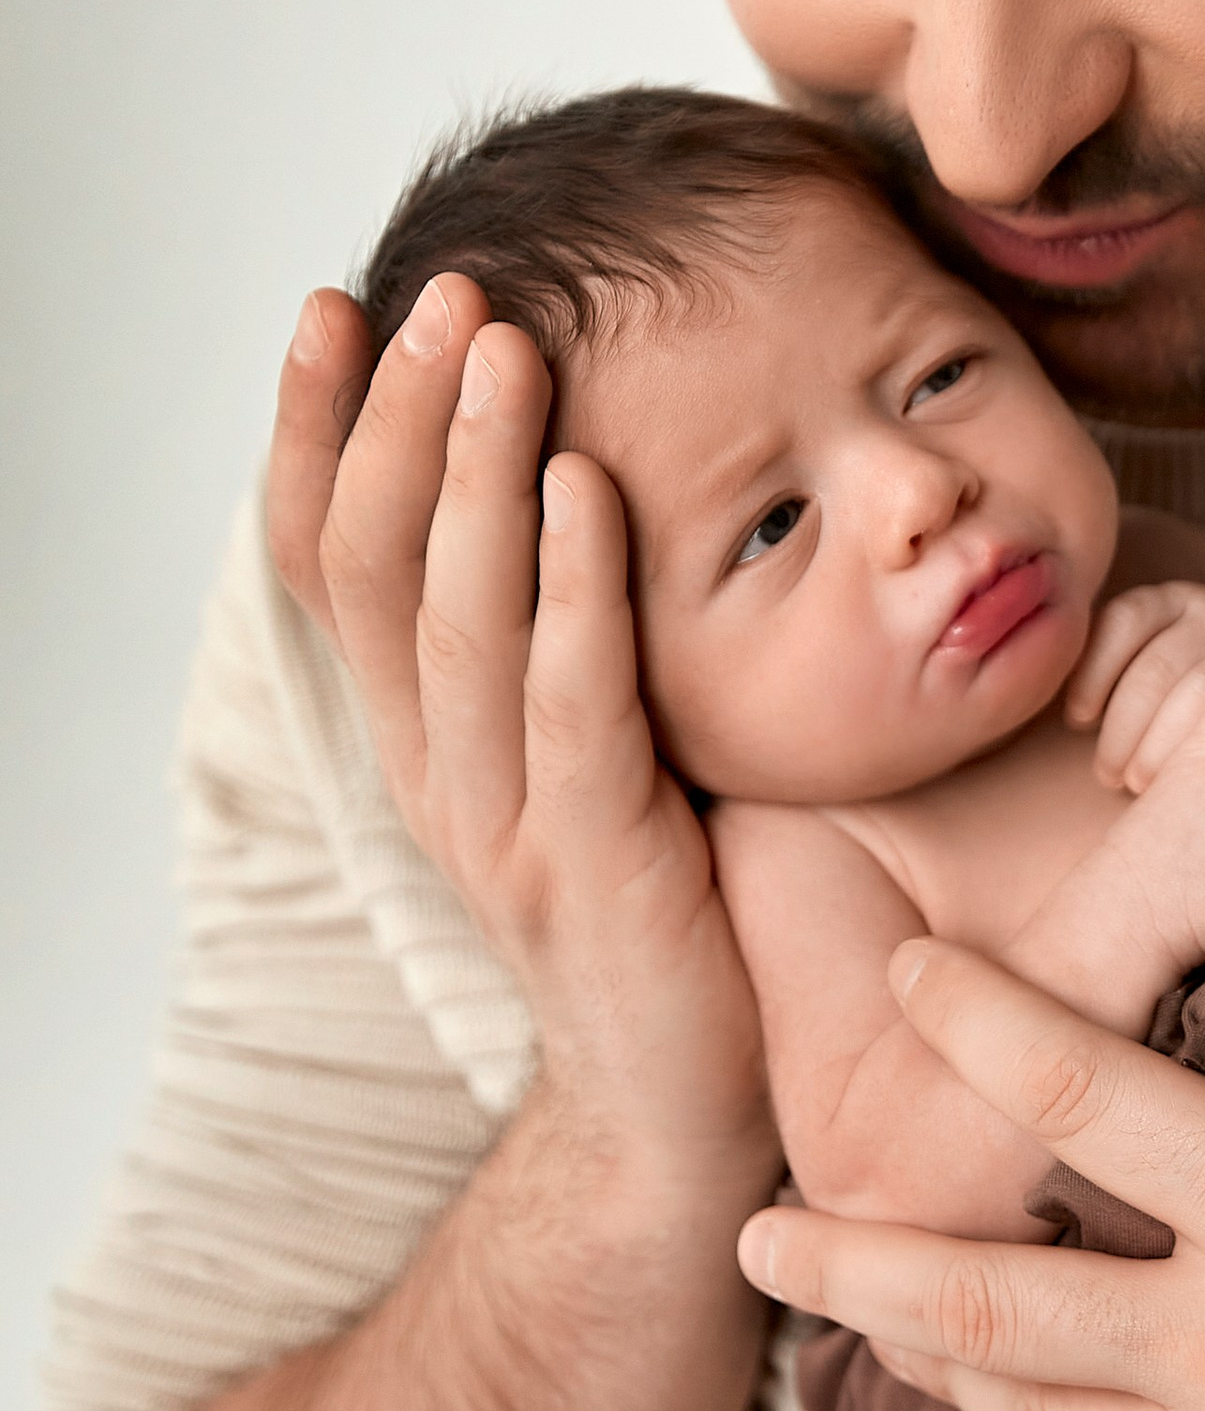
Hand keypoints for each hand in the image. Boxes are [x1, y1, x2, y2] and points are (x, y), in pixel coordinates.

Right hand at [268, 279, 774, 1181]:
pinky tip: (583, 488)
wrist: (682, 1118)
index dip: (316, 435)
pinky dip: (573, 592)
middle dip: (396, 420)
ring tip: (500, 347)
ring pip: (458, 623)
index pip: (329, 564)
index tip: (331, 306)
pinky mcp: (602, 868)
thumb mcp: (581, 754)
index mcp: (420, 741)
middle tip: (437, 291)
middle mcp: (437, 774)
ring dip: (473, 474)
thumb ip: (558, 635)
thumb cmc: (660, 911)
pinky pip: (574, 709)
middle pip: (376, 570)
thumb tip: (570, 465)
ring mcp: (509, 826)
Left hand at [1067, 579, 1204, 789]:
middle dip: (1124, 729)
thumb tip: (1056, 715)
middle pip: (1156, 667)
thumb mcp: (1168, 645)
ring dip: (1161, 747)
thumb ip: (1121, 669)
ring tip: (1138, 784)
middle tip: (1108, 775)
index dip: (1093, 672)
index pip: (1122, 622)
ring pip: (1201, 690)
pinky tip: (1188, 773)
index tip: (1078, 721)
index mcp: (1172, 599)